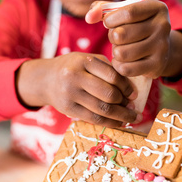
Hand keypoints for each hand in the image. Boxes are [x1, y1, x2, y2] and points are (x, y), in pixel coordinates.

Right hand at [16, 53, 140, 127]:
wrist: (46, 79)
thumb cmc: (74, 68)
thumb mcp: (88, 60)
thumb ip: (108, 69)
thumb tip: (132, 89)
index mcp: (84, 60)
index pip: (113, 76)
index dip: (127, 87)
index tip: (135, 94)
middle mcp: (75, 76)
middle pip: (108, 94)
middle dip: (125, 103)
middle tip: (133, 107)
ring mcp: (70, 94)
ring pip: (102, 109)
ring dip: (121, 116)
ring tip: (131, 117)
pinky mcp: (68, 109)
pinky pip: (93, 118)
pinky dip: (109, 122)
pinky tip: (119, 122)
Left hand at [86, 0, 181, 78]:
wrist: (159, 46)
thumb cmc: (135, 24)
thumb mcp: (123, 11)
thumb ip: (102, 9)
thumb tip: (89, 17)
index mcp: (156, 8)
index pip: (127, 12)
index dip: (111, 19)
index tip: (107, 22)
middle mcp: (163, 26)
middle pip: (122, 34)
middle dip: (112, 36)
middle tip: (115, 37)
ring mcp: (162, 47)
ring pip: (122, 53)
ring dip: (115, 52)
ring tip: (120, 48)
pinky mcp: (157, 65)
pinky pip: (126, 69)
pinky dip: (118, 65)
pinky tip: (122, 60)